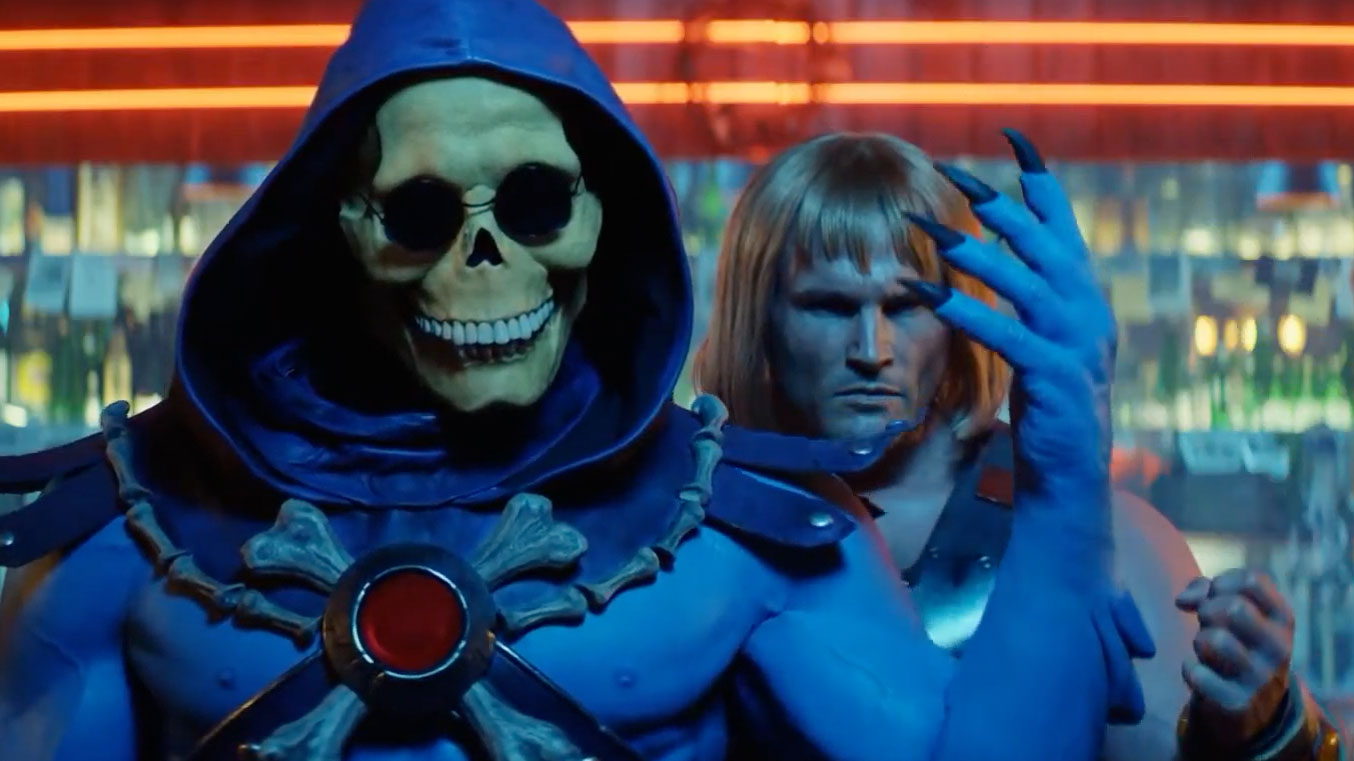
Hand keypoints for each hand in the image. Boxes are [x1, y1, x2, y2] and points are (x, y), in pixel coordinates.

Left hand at [904, 131, 1151, 723]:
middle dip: (998, 204)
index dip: (1038, 180)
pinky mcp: (1058, 380)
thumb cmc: (1045, 412)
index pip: (1063, 226)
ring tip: (933, 225)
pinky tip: (931, 295)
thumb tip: (987, 260)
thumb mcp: (1037, 346)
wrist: (1070, 482)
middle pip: (1043, 243)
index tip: (1012, 140)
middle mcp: (1088, 312)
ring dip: (978, 252)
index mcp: (1083, 299)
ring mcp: (1079, 346)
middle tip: (950, 175)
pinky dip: (970, 312)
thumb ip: (1025, 302)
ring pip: (1028, 282)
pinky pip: (1009, 337)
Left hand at [1176, 569, 1293, 746]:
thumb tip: (1183, 600)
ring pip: (1214, 639)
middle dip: (1208, 610)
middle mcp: (1279, 647)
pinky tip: (1201, 673)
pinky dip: (1190, 669)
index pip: (1252, 581)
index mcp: (1282, 618)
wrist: (1253, 707)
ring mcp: (1261, 677)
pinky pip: (1198, 673)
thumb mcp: (1239, 612)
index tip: (1217, 597)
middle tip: (1208, 623)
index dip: (1223, 582)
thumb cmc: (1239, 643)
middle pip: (1233, 608)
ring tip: (1207, 650)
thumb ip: (1209, 590)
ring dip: (1199, 640)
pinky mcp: (1238, 702)